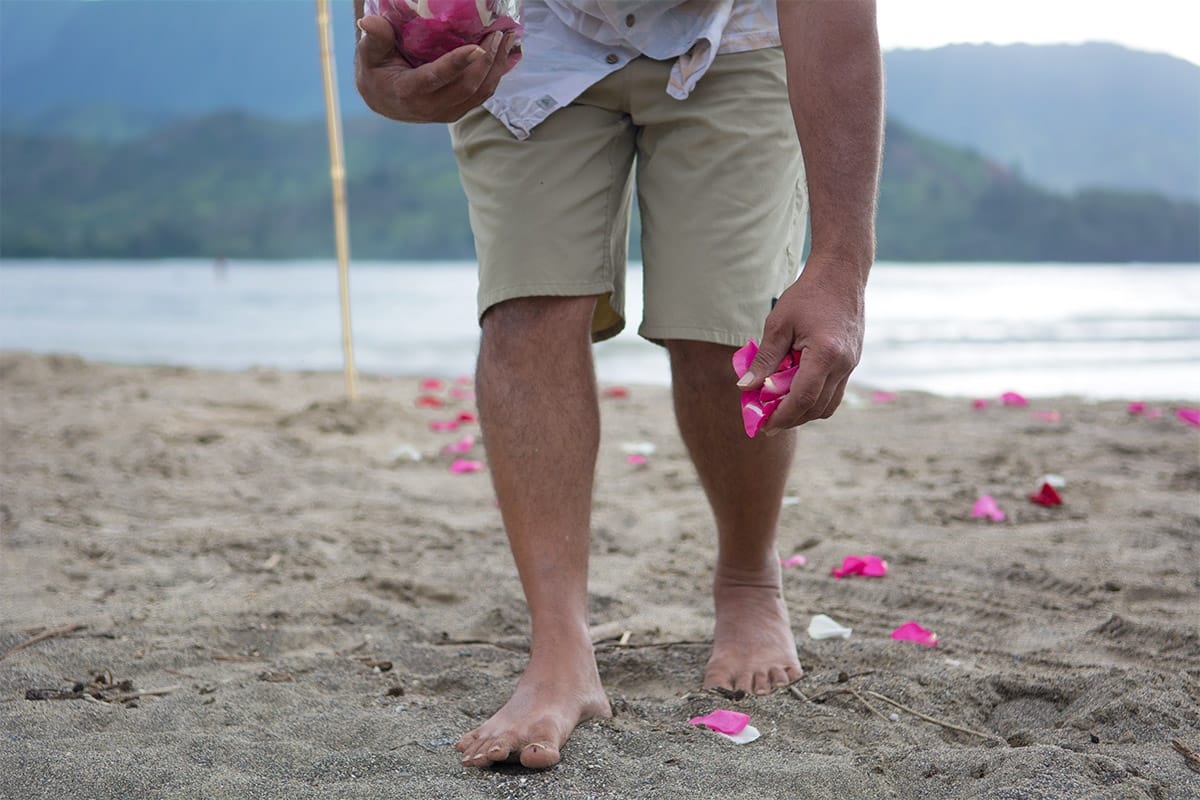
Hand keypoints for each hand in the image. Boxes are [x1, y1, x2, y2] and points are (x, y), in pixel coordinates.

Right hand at [354, 15, 516, 123]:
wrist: (383, 101)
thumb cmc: (376, 71)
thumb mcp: (369, 54)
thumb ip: (374, 38)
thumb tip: (368, 20)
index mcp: (409, 92)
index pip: (437, 78)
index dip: (458, 63)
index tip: (477, 46)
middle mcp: (431, 107)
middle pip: (468, 87)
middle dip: (488, 60)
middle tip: (499, 33)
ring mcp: (448, 112)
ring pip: (481, 93)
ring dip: (498, 66)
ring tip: (509, 40)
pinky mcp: (459, 111)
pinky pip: (483, 94)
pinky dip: (496, 74)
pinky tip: (504, 53)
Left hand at [737, 255, 867, 430]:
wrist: (842, 274)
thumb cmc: (807, 295)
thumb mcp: (778, 324)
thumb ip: (764, 360)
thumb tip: (746, 388)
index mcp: (825, 354)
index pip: (802, 399)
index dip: (782, 417)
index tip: (764, 426)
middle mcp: (843, 364)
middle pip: (815, 408)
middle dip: (791, 419)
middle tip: (767, 421)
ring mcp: (851, 365)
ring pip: (828, 405)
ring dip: (804, 412)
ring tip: (780, 409)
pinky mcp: (852, 362)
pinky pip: (834, 392)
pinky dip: (815, 399)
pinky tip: (795, 392)